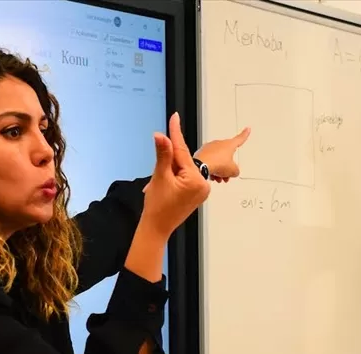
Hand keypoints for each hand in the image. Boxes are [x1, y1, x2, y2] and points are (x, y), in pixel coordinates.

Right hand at [141, 112, 211, 239]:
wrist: (157, 227)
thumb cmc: (157, 207)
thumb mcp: (159, 177)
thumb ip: (163, 154)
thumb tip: (161, 136)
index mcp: (195, 180)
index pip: (182, 151)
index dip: (175, 133)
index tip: (175, 118)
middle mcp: (203, 185)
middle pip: (183, 160)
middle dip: (170, 160)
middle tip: (160, 173)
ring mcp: (202, 190)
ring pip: (184, 168)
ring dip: (171, 168)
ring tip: (163, 183)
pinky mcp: (198, 194)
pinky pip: (186, 177)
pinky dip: (176, 175)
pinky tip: (168, 184)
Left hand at [194, 126, 251, 182]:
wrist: (201, 166)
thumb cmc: (216, 163)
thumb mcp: (233, 170)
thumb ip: (236, 170)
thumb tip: (233, 172)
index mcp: (229, 144)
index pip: (239, 139)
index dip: (245, 135)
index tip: (247, 129)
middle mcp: (218, 144)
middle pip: (227, 155)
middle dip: (227, 165)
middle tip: (227, 174)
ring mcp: (209, 148)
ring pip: (217, 159)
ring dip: (219, 169)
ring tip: (219, 177)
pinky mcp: (201, 153)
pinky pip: (209, 161)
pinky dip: (212, 168)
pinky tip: (212, 175)